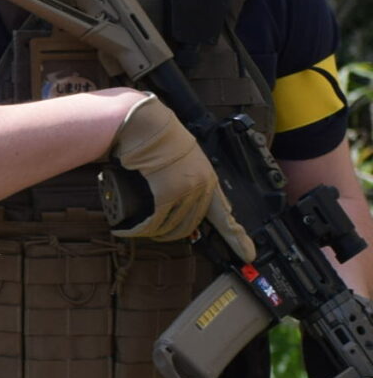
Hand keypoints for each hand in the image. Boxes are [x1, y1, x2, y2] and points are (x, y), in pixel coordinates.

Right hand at [110, 94, 254, 258]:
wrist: (142, 122)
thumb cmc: (154, 135)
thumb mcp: (178, 157)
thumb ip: (181, 177)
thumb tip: (170, 200)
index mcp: (207, 177)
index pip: (225, 213)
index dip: (237, 236)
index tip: (248, 255)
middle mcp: (201, 185)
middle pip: (191, 224)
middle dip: (170, 232)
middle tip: (151, 230)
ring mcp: (186, 189)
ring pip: (173, 226)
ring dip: (153, 232)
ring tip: (136, 227)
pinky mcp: (167, 192)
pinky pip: (155, 222)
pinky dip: (140, 229)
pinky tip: (128, 228)